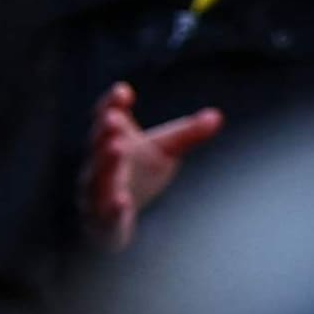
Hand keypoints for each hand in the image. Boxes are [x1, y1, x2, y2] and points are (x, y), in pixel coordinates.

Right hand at [83, 79, 221, 249]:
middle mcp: (98, 164)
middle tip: (113, 118)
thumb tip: (216, 116)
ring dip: (105, 163)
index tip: (123, 91)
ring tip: (116, 148)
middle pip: (97, 145)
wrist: (115, 221)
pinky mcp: (101, 220)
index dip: (111, 104)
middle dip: (104, 132)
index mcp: (111, 141)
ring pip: (97, 177)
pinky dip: (111, 208)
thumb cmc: (138, 177)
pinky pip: (104, 214)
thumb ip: (187, 134)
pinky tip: (121, 202)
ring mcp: (96, 192)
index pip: (106, 118)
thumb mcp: (164, 152)